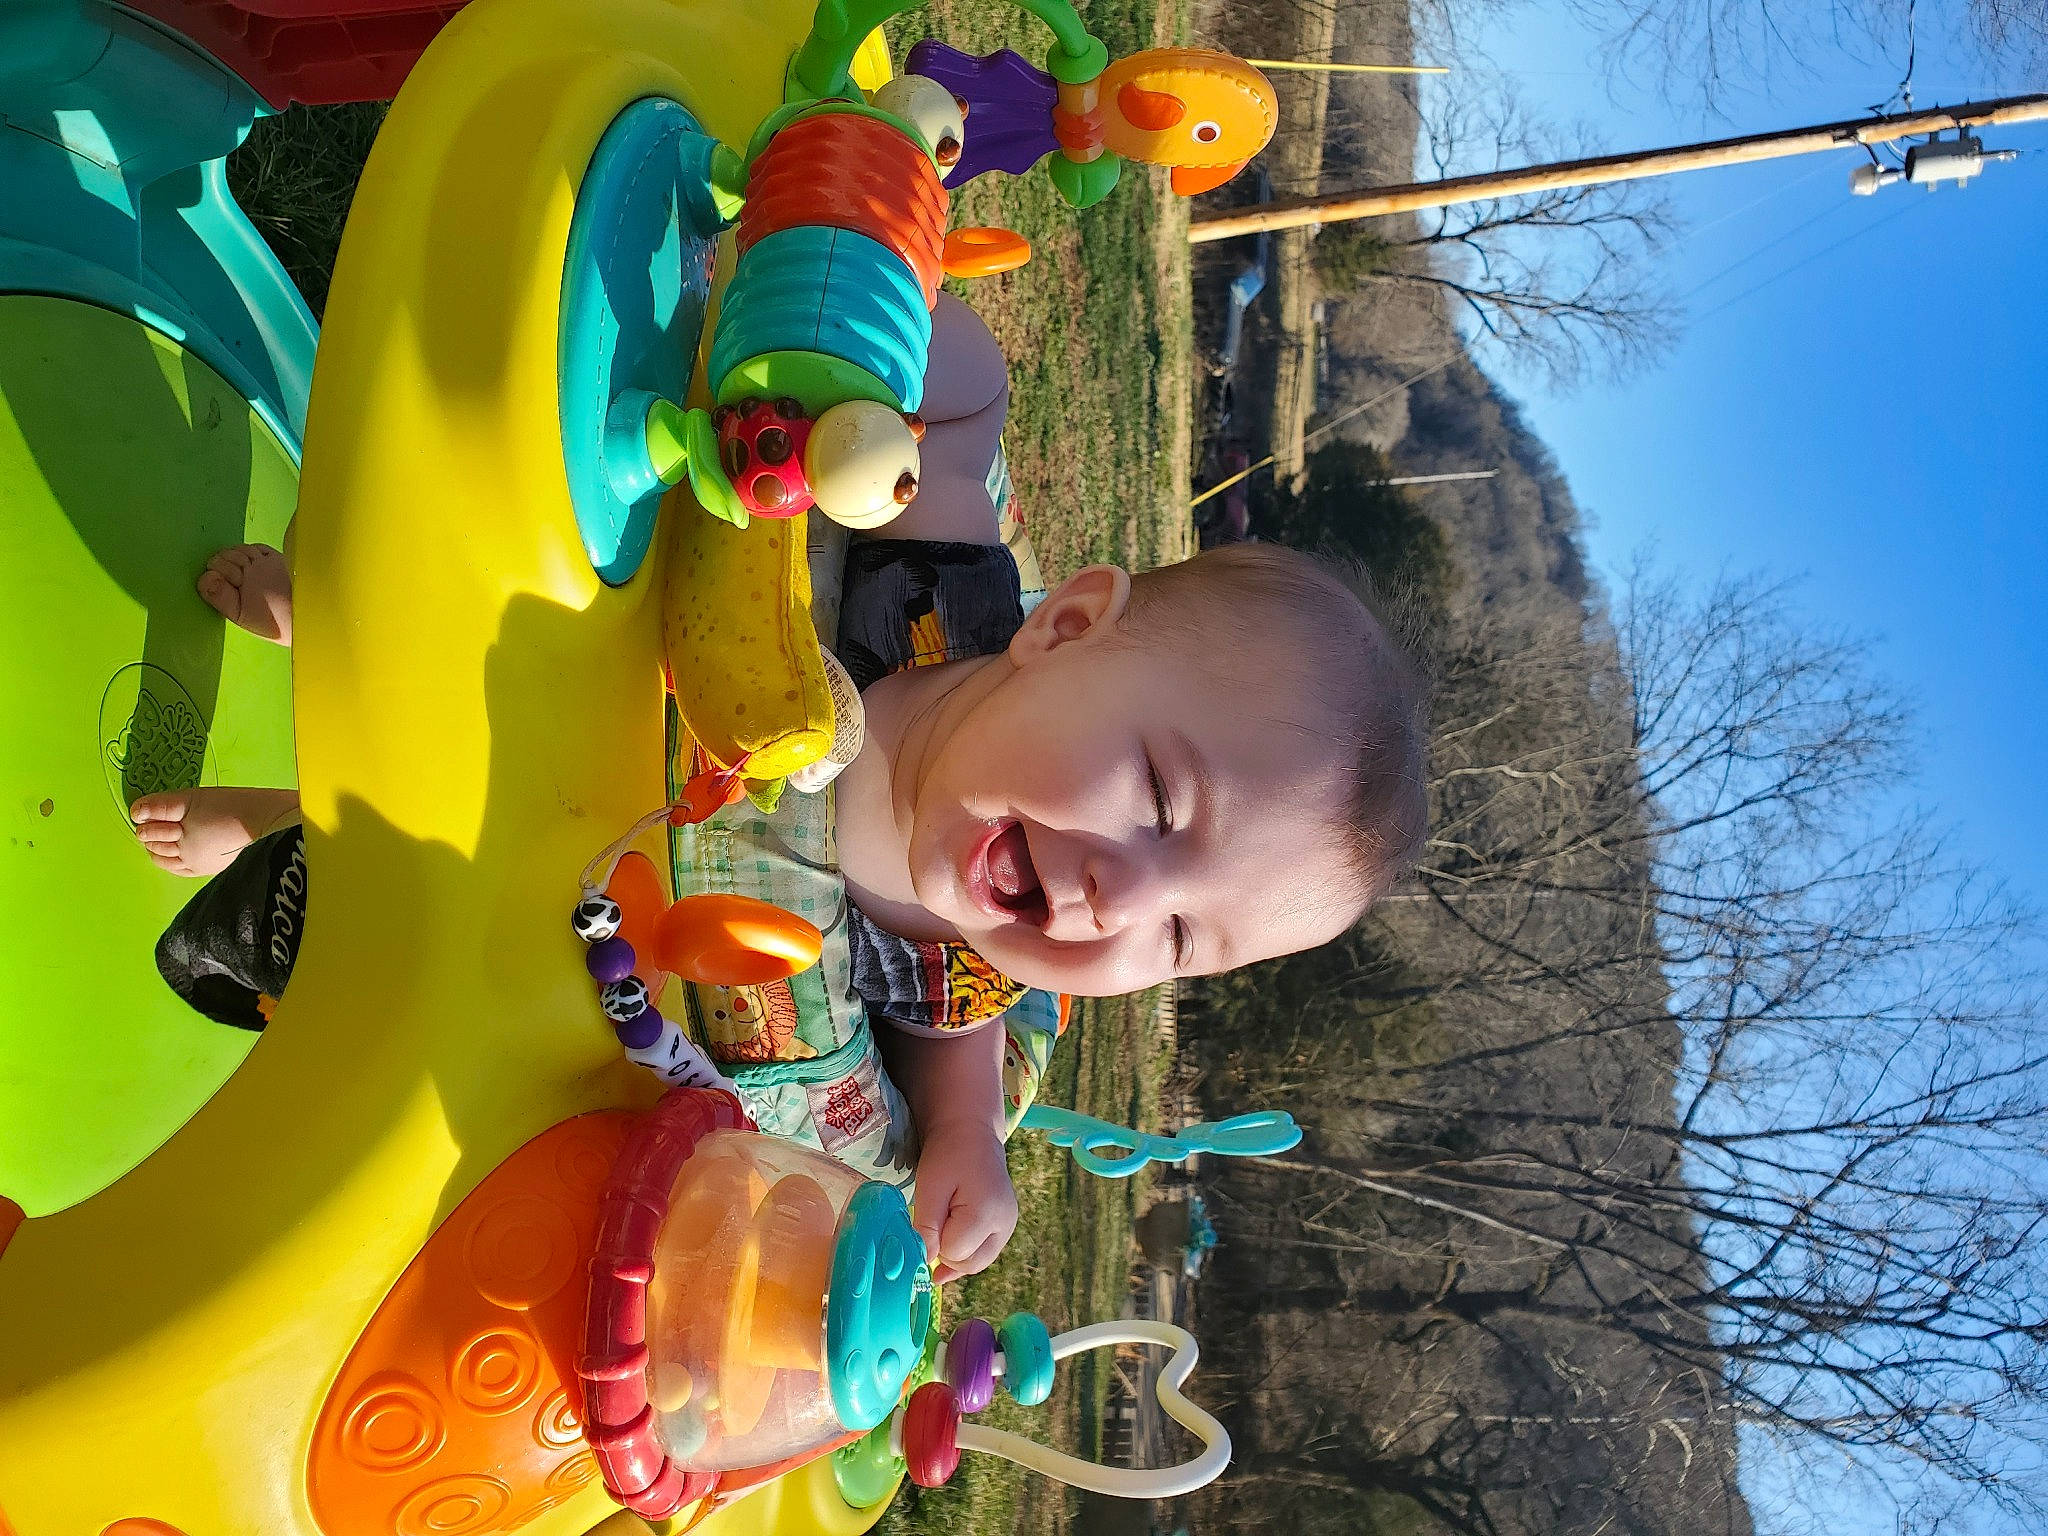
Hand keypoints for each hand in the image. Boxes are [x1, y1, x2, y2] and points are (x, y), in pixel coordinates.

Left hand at [912, 1121, 1018, 1283]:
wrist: (971, 1131)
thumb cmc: (948, 1154)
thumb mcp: (929, 1187)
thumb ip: (926, 1226)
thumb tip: (925, 1260)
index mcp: (988, 1212)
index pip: (953, 1252)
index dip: (934, 1240)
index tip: (930, 1213)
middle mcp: (1005, 1224)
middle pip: (968, 1264)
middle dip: (945, 1250)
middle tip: (937, 1217)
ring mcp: (1009, 1226)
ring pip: (976, 1263)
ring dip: (955, 1253)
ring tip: (943, 1222)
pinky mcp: (1006, 1226)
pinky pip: (983, 1253)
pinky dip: (965, 1252)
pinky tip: (948, 1243)